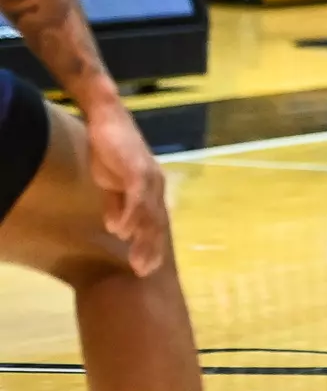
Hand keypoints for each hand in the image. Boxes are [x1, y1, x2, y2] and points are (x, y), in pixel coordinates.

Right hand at [85, 105, 170, 276]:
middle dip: (151, 249)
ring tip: (138, 260)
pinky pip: (137, 196)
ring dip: (144, 239)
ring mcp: (149, 177)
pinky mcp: (138, 169)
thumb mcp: (111, 182)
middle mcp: (156, 185)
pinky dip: (131, 215)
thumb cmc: (110, 149)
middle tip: (144, 272)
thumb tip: (117, 229)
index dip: (151, 246)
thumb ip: (116, 204)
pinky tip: (123, 231)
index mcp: (150, 190)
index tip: (146, 268)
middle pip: (156, 223)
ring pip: (149, 214)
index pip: (154, 223)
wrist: (106, 118)